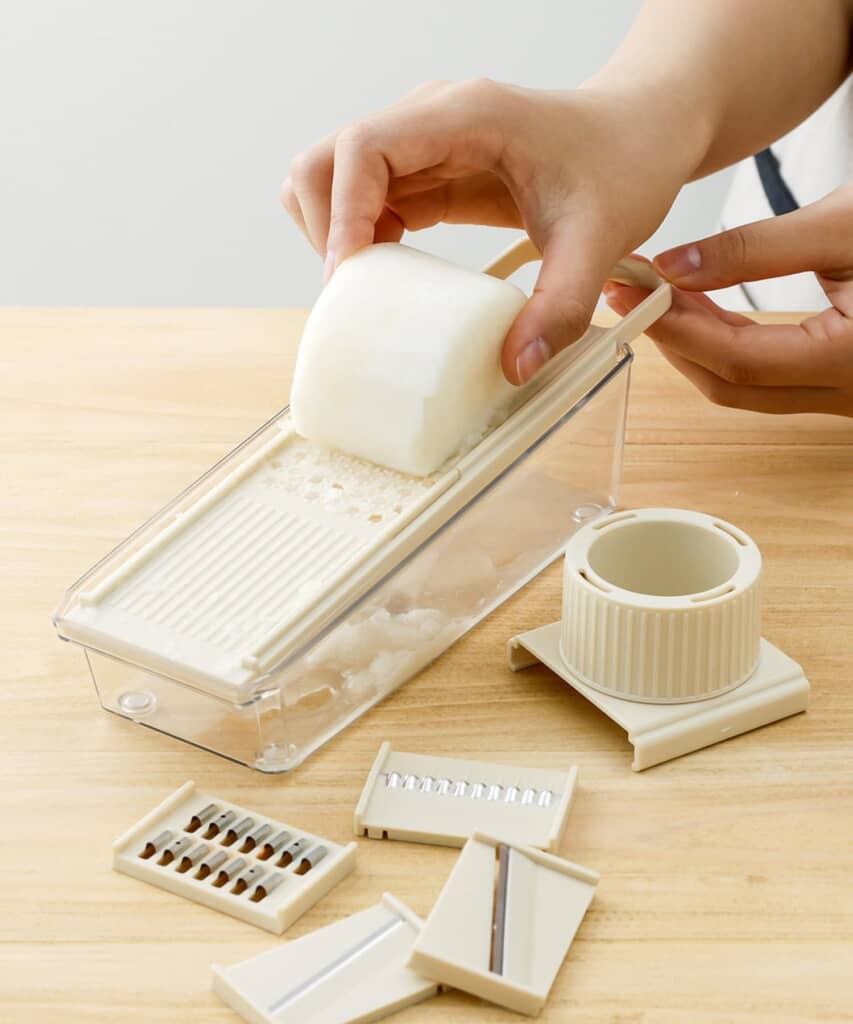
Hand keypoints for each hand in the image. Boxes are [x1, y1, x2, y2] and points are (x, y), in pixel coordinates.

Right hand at [281, 79, 700, 383]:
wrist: (641, 133)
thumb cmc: (624, 165)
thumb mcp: (598, 240)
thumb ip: (560, 308)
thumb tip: (512, 368)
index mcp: (465, 116)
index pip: (363, 148)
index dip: (341, 214)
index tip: (351, 277)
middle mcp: (430, 120)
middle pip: (325, 160)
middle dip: (323, 227)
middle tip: (355, 290)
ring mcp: (424, 144)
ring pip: (332, 178)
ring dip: (335, 233)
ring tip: (371, 286)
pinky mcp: (430, 171)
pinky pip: (366, 200)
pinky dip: (360, 239)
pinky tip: (393, 276)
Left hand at [604, 185, 852, 416]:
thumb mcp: (845, 227)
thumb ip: (757, 249)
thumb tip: (675, 267)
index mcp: (851, 362)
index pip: (737, 359)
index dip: (677, 328)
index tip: (633, 291)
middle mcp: (847, 394)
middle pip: (731, 385)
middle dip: (674, 341)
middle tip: (631, 294)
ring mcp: (843, 395)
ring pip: (745, 388)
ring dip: (694, 346)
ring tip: (655, 297)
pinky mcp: (837, 383)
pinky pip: (766, 378)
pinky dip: (725, 347)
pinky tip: (698, 309)